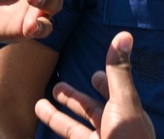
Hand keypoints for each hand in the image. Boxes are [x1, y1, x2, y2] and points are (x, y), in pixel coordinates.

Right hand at [35, 32, 154, 138]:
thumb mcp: (124, 104)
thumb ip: (119, 72)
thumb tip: (124, 34)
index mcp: (125, 116)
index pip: (114, 95)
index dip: (104, 84)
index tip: (93, 75)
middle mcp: (112, 132)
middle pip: (90, 113)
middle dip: (74, 99)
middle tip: (56, 86)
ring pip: (74, 131)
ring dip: (55, 118)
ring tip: (38, 104)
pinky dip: (54, 134)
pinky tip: (39, 130)